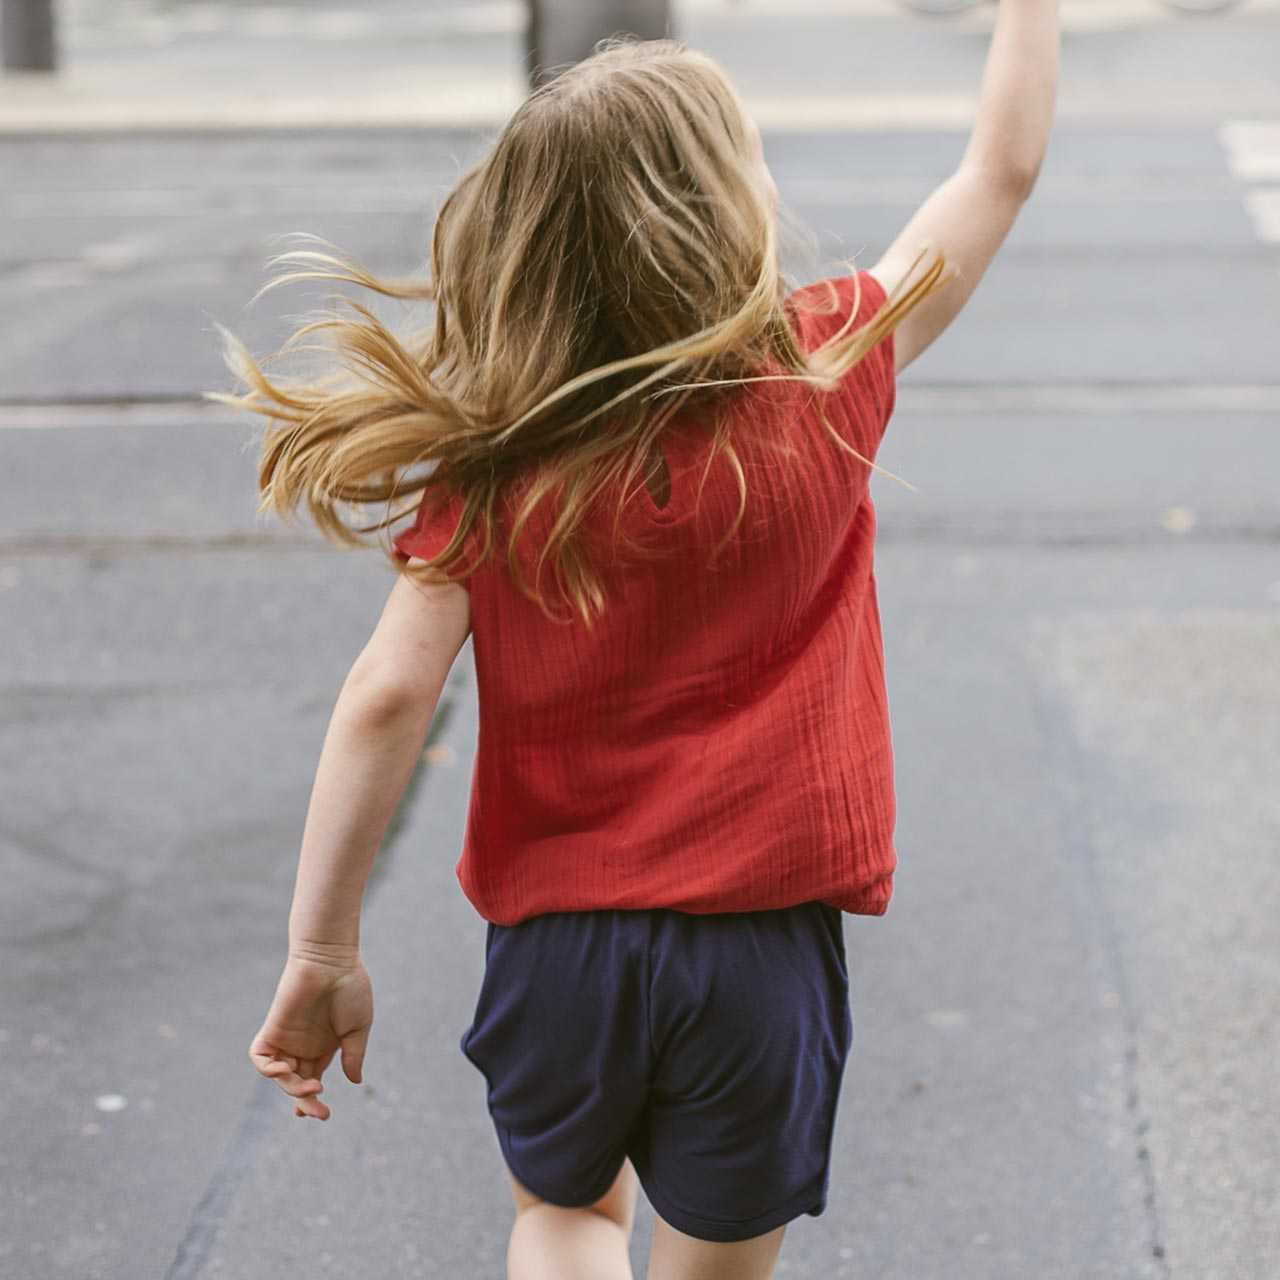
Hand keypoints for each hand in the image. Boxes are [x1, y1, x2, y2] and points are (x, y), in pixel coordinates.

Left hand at [248, 950, 372, 1120]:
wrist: (332, 959)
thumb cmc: (350, 988)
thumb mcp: (359, 1028)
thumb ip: (354, 1055)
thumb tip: (355, 1082)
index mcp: (325, 1046)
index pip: (312, 1079)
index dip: (311, 1099)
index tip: (321, 1114)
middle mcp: (304, 1045)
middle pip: (297, 1083)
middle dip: (305, 1101)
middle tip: (320, 1112)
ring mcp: (287, 1038)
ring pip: (280, 1076)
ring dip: (292, 1088)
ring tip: (312, 1087)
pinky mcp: (273, 1029)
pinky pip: (260, 1057)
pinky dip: (268, 1070)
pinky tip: (284, 1071)